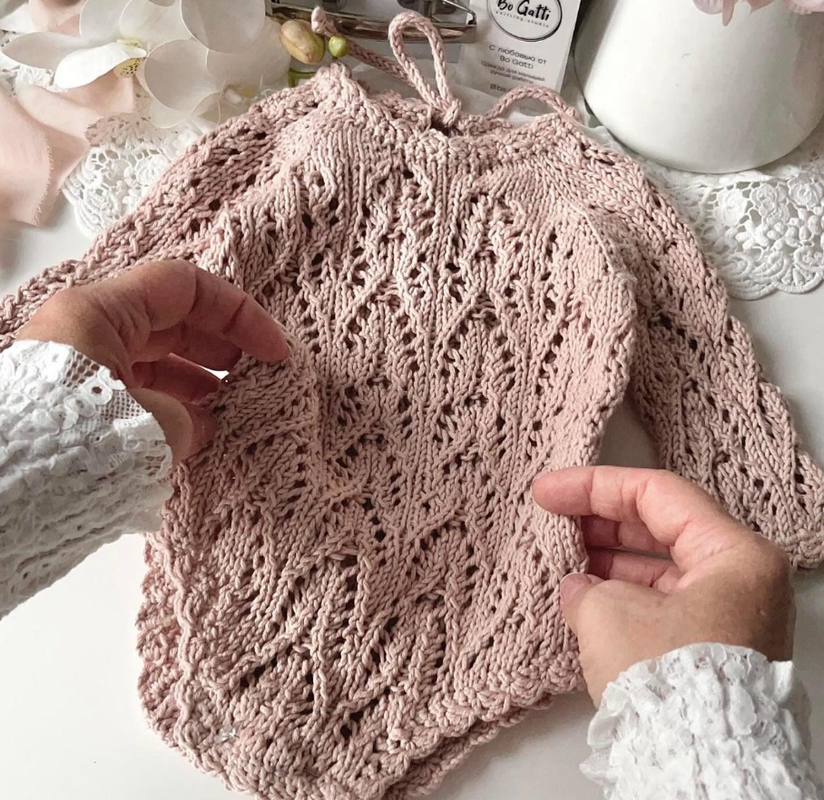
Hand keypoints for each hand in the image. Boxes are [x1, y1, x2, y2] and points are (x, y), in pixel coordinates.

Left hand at [18, 260, 288, 461]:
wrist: (7, 493)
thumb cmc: (76, 443)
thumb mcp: (151, 423)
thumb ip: (192, 416)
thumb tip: (204, 425)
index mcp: (99, 312)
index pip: (185, 287)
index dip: (239, 314)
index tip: (273, 351)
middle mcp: (86, 330)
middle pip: (171, 321)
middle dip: (223, 346)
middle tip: (261, 375)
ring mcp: (80, 367)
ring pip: (154, 358)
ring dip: (200, 379)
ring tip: (236, 407)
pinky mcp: (76, 401)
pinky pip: (136, 390)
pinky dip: (172, 404)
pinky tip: (202, 429)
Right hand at [532, 466, 794, 704]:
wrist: (696, 764)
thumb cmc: (669, 682)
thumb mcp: (610, 613)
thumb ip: (585, 584)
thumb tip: (577, 588)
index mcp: (737, 555)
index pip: (658, 494)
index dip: (594, 487)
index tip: (548, 492)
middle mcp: (743, 581)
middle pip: (662, 528)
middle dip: (601, 521)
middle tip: (553, 517)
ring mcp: (731, 615)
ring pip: (660, 567)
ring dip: (607, 559)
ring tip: (561, 558)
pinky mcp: (713, 647)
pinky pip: (662, 602)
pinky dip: (622, 594)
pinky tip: (583, 595)